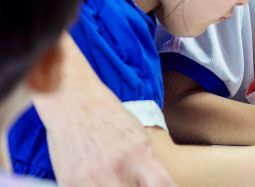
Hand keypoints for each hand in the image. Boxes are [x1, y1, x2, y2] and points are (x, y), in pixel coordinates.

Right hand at [37, 34, 175, 186]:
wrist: (73, 100)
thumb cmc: (111, 117)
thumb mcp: (139, 137)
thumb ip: (149, 166)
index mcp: (140, 154)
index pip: (162, 186)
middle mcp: (117, 168)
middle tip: (138, 180)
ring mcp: (91, 178)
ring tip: (117, 178)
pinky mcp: (69, 182)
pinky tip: (99, 178)